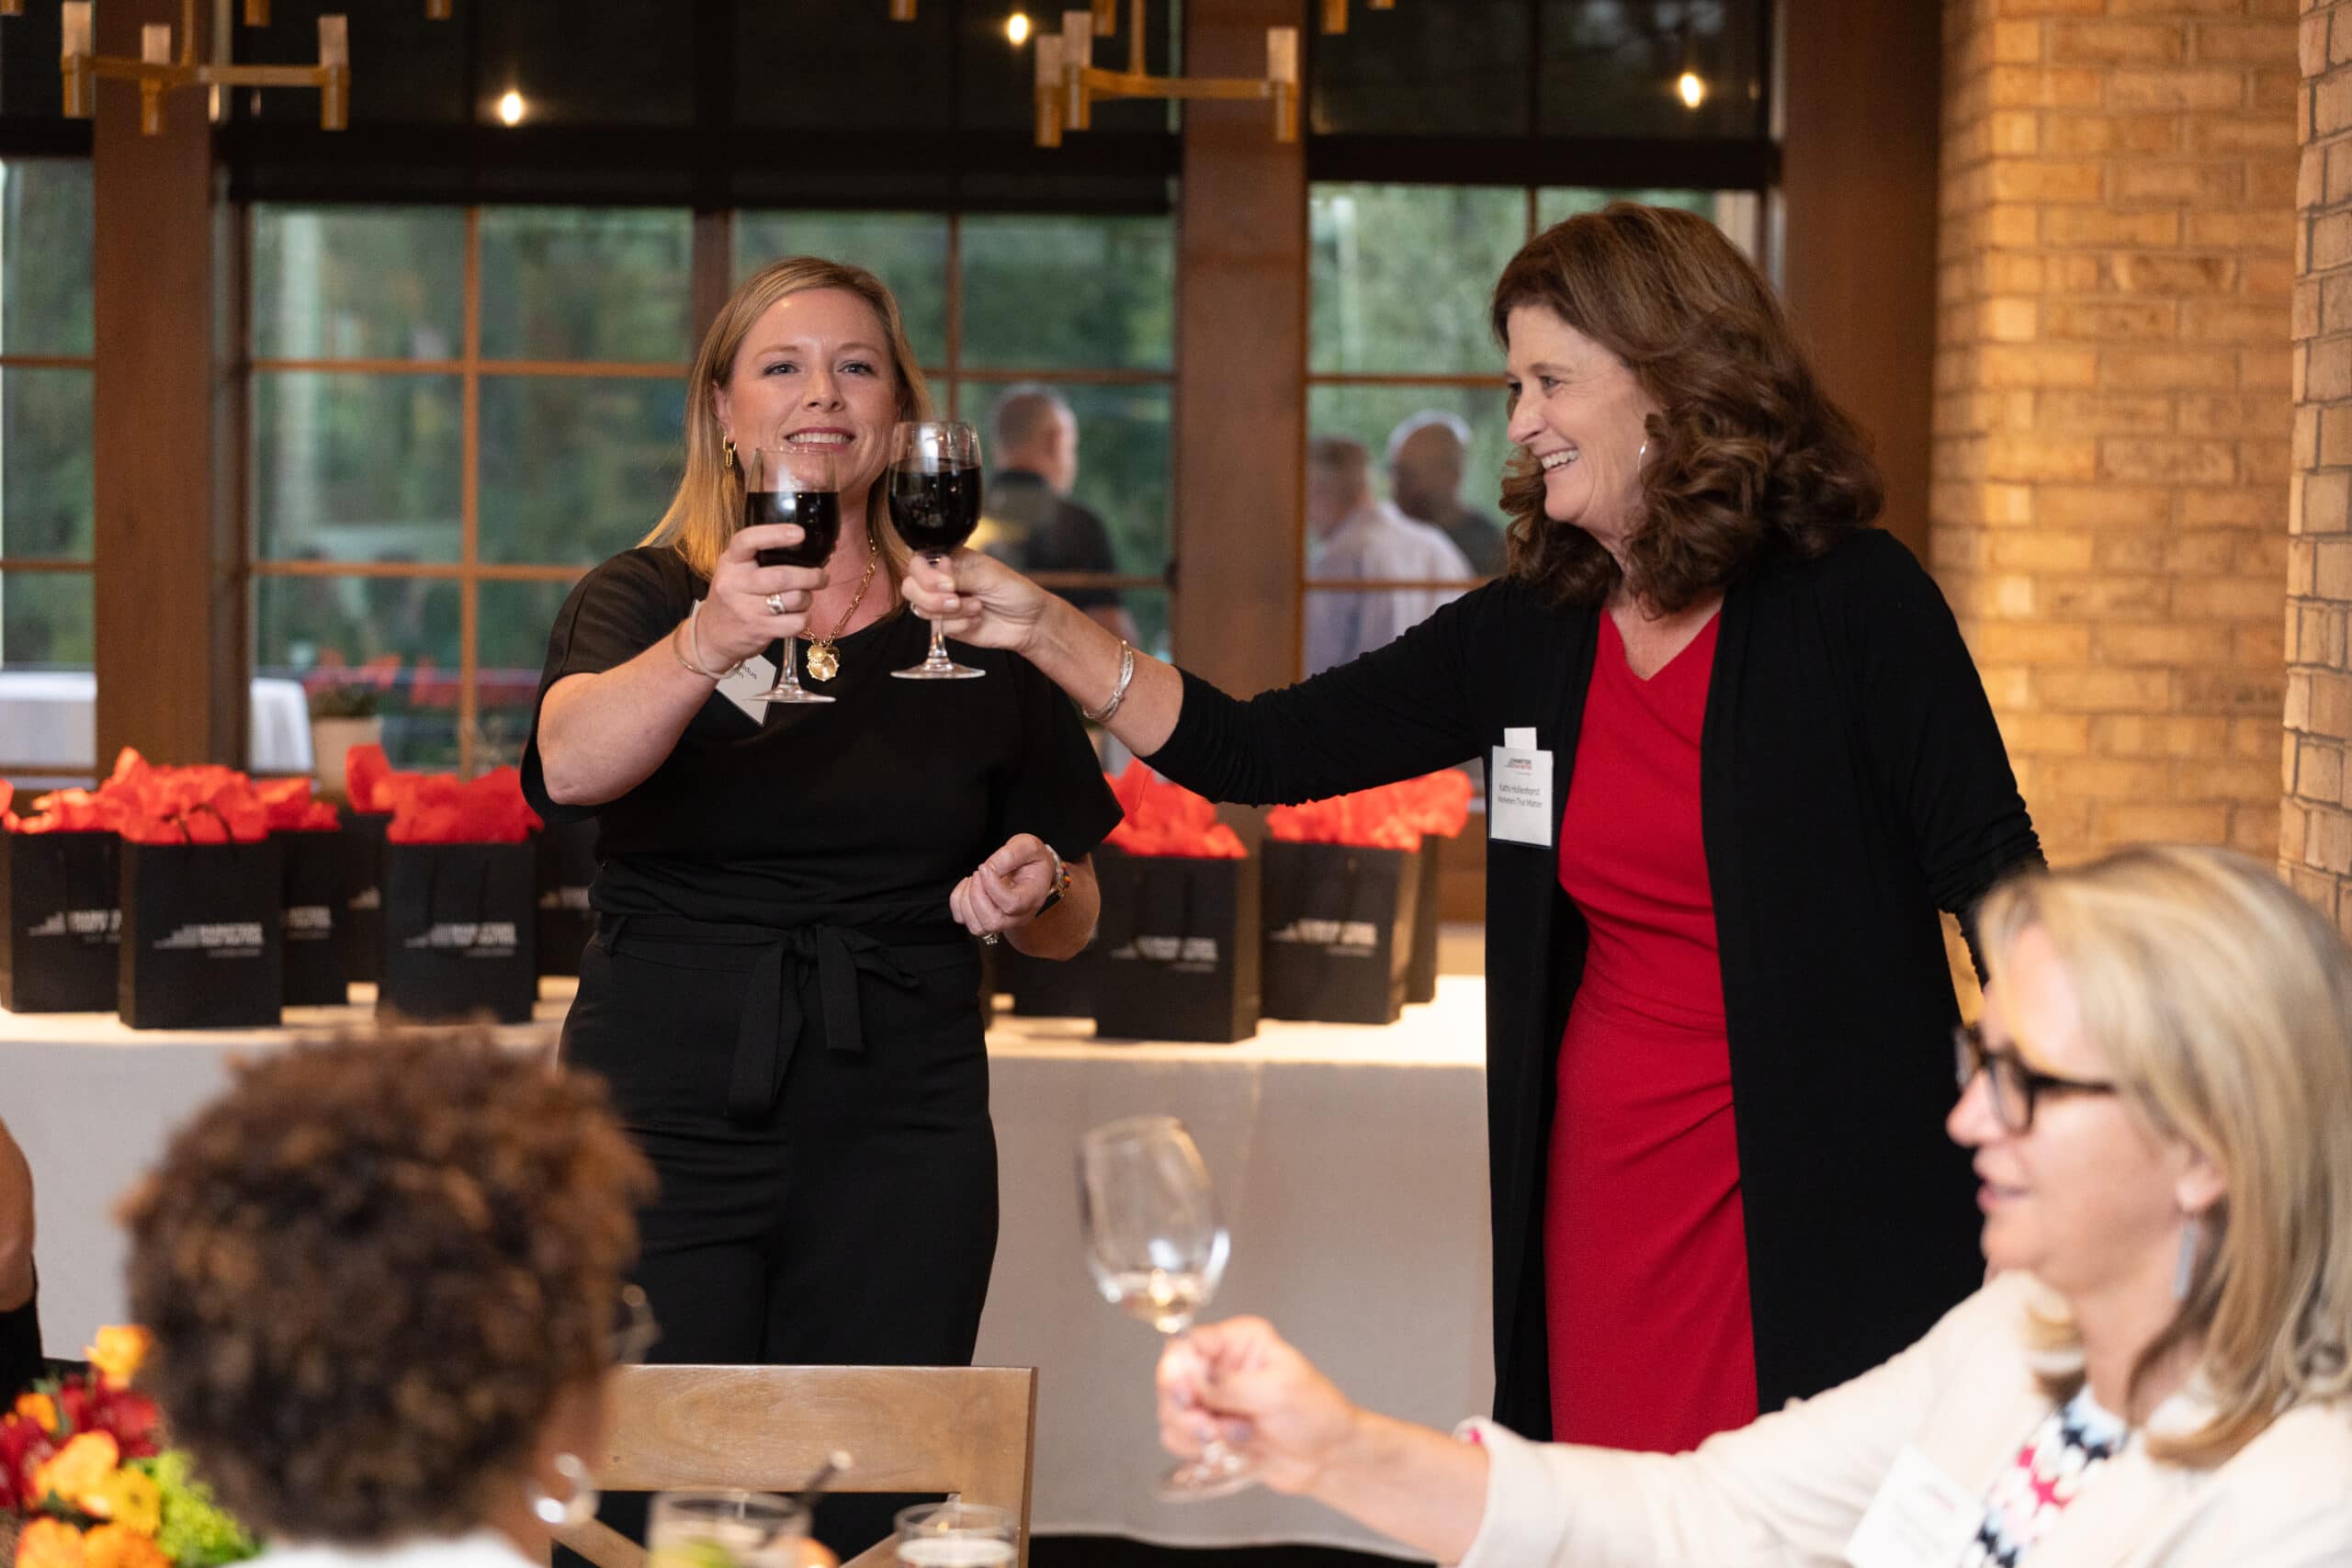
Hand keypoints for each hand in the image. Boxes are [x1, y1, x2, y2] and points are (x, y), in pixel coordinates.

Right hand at [698, 523, 830, 666]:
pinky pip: (796, 622)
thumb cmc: (732, 597)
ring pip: (794, 599)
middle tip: (821, 576)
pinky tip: (798, 615)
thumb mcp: (735, 571)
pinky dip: (804, 618)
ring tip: (804, 597)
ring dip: (808, 598)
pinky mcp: (758, 630)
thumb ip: (759, 558)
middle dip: (811, 576)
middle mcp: (735, 583)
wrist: (712, 636)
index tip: (800, 533)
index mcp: (730, 562)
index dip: (776, 534)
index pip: (748, 540)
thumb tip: (805, 546)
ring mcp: (746, 609)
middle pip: (782, 576)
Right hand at [900, 549, 1054, 657]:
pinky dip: (959, 625)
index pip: (918, 562)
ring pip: (921, 609)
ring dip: (951, 612)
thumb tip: (937, 577)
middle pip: (910, 586)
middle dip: (931, 597)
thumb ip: (958, 576)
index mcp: (950, 560)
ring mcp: (943, 604)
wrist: (1029, 622)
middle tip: (956, 600)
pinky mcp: (948, 625)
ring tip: (977, 607)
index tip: (946, 584)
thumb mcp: (988, 576)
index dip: (925, 575)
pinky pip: (938, 628)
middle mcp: (942, 581)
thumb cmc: (1015, 591)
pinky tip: (977, 619)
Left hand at [949, 833, 1058, 938]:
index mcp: (1032, 898)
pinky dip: (958, 902)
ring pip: (976, 926)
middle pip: (992, 922)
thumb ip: (1011, 854)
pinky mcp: (984, 919)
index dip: (992, 886)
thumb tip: (989, 869)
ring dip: (966, 900)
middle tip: (979, 873)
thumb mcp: (1028, 846)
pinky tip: (968, 885)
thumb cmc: (1031, 859)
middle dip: (977, 895)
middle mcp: (1018, 916)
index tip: (985, 867)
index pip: (1011, 905)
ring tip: (974, 878)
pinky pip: (963, 919)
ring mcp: (1001, 921)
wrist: (1031, 869)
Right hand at [1157, 1317, 1358, 1495]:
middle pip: (1171, 1378)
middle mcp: (1220, 1365)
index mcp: (1239, 1341)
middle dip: (1186, 1409)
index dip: (1178, 1369)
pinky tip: (1226, 1450)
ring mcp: (1212, 1398)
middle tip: (1210, 1427)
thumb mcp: (1279, 1390)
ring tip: (1231, 1439)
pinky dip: (1195, 1449)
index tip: (1187, 1394)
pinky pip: (1178, 1437)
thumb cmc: (1316, 1413)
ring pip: (1171, 1411)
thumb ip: (1232, 1386)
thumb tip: (1193, 1382)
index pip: (1189, 1343)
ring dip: (1193, 1433)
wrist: (1327, 1457)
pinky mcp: (1208, 1428)